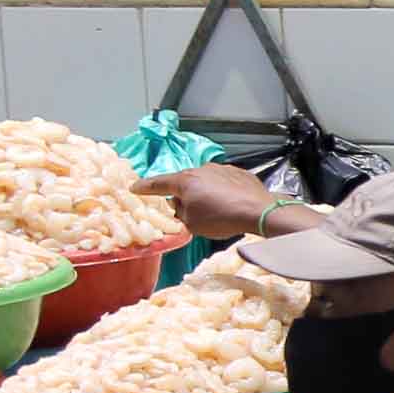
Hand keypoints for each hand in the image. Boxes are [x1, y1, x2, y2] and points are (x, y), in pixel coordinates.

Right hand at [141, 162, 289, 240]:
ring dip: (202, 191)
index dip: (144, 187)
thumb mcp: (192, 224)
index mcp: (184, 180)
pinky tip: (228, 203)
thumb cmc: (222, 218)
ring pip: (204, 180)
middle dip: (180, 193)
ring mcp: (221, 168)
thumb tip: (179, 205)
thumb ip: (180, 212)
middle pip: (183, 181)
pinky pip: (222, 181)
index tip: (134, 187)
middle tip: (181, 207)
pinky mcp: (238, 172)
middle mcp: (201, 169)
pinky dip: (220, 190)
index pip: (158, 183)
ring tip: (211, 208)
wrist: (259, 211)